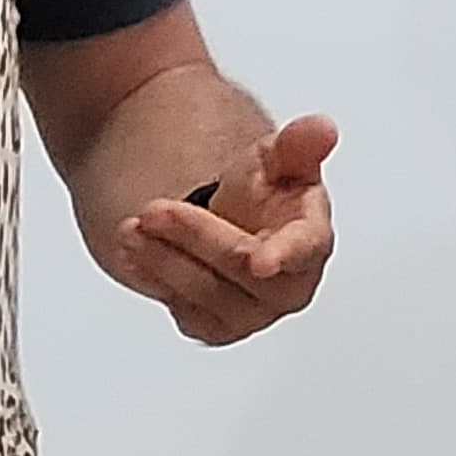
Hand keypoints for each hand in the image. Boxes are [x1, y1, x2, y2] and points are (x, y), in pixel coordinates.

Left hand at [114, 113, 336, 346]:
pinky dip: (155, 279)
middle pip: (239, 267)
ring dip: (163, 259)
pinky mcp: (217, 326)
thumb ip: (298, 143)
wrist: (231, 220)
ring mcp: (252, 312)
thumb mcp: (277, 157)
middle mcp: (288, 285)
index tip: (259, 262)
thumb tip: (323, 129)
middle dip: (194, 237)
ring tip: (133, 228)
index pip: (303, 250)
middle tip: (154, 211)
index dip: (283, 254)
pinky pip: (183, 310)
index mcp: (312, 240)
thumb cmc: (263, 192)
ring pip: (205, 293)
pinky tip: (138, 253)